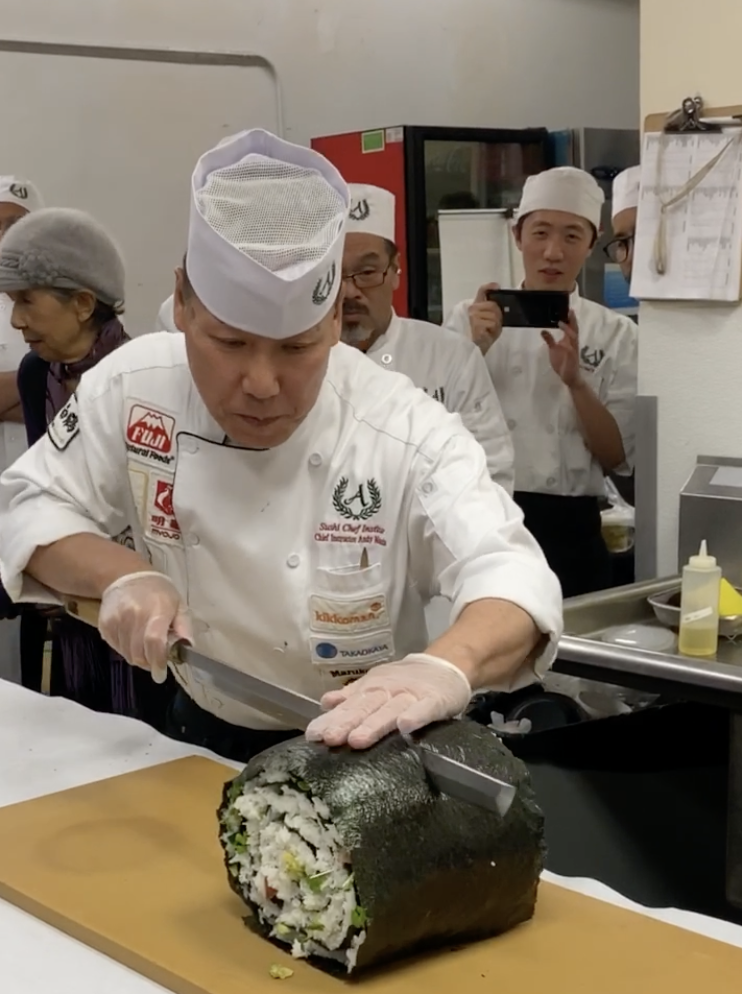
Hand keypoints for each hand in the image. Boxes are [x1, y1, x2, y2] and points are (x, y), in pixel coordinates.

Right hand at [98, 571, 191, 681]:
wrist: (125, 576)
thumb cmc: (158, 592)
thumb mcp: (178, 603)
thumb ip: (184, 625)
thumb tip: (188, 645)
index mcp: (157, 610)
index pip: (154, 641)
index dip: (157, 661)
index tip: (160, 674)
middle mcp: (134, 615)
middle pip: (139, 652)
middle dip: (148, 663)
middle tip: (155, 661)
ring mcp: (117, 620)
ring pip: (127, 653)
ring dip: (137, 657)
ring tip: (144, 647)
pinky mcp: (105, 624)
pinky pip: (116, 647)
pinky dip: (126, 650)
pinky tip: (132, 639)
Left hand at [305, 653, 471, 749]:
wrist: (445, 665)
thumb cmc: (406, 683)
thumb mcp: (377, 685)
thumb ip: (352, 697)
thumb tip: (324, 703)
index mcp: (371, 690)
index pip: (348, 707)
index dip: (331, 720)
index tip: (313, 736)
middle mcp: (387, 691)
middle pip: (365, 708)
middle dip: (346, 723)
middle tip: (330, 738)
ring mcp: (411, 695)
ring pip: (390, 710)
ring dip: (373, 724)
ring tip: (357, 740)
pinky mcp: (435, 700)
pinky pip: (424, 709)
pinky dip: (415, 716)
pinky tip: (405, 727)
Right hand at [467, 283, 502, 355]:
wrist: (476, 349)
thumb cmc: (483, 336)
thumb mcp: (492, 322)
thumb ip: (494, 311)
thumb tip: (500, 307)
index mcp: (477, 306)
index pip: (482, 291)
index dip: (490, 286)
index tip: (497, 286)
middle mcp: (472, 308)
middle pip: (493, 305)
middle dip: (498, 316)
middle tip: (492, 326)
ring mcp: (473, 315)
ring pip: (494, 315)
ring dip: (495, 325)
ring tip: (488, 331)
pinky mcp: (475, 322)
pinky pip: (492, 323)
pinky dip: (493, 330)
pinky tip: (486, 334)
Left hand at [541, 309, 581, 387]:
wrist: (569, 377)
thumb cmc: (562, 362)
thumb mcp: (553, 349)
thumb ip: (549, 340)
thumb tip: (543, 330)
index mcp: (569, 341)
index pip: (571, 327)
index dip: (570, 319)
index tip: (569, 309)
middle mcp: (573, 344)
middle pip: (574, 330)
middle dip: (572, 321)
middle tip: (570, 311)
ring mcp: (573, 351)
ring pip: (574, 338)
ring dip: (568, 330)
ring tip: (561, 323)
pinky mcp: (572, 359)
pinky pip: (571, 352)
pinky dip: (568, 347)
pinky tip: (564, 342)